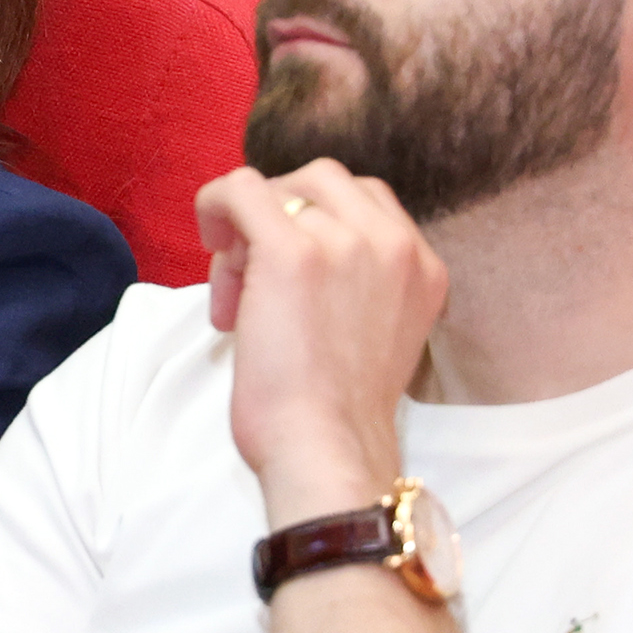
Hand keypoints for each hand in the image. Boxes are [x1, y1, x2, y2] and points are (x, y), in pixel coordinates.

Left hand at [195, 162, 444, 516]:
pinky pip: (241, 189)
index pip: (364, 202)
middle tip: (254, 278)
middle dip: (282, 217)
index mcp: (422, 265)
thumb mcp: (378, 332)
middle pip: (323, 182)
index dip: (315, 224)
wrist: (326, 449)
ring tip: (237, 290)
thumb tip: (282, 248)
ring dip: (248, 228)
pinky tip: (210, 238)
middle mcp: (393, 244)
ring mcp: (345, 242)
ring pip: (280, 187)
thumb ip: (357, 283)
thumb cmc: (334, 413)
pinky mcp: (290, 250)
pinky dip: (216, 204)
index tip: (288, 276)